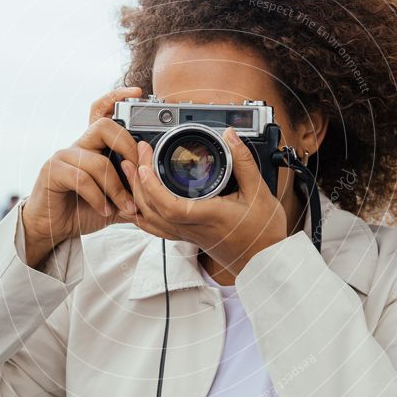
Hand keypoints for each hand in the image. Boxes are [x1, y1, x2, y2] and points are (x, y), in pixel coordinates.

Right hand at [21, 87, 141, 267]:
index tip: (136, 92)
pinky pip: (83, 178)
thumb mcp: (116, 200)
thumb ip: (133, 191)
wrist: (53, 228)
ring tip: (127, 208)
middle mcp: (79, 145)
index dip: (116, 96)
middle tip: (138, 171)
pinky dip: (99, 198)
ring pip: (98, 161)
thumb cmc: (83, 210)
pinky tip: (105, 211)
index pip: (102, 111)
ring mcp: (64, 156)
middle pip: (104, 127)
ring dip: (118, 188)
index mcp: (94, 146)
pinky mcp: (52, 171)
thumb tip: (158, 188)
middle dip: (128, 147)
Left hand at [118, 126, 287, 275]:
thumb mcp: (259, 192)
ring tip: (131, 171)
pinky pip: (157, 229)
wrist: (265, 260)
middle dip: (139, 181)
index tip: (145, 164)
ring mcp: (188, 235)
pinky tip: (137, 202)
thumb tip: (230, 136)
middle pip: (152, 210)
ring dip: (136, 195)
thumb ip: (243, 162)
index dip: (152, 186)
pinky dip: (142, 215)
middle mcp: (193, 228)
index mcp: (208, 216)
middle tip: (136, 155)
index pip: (170, 206)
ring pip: (151, 221)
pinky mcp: (189, 238)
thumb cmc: (264, 231)